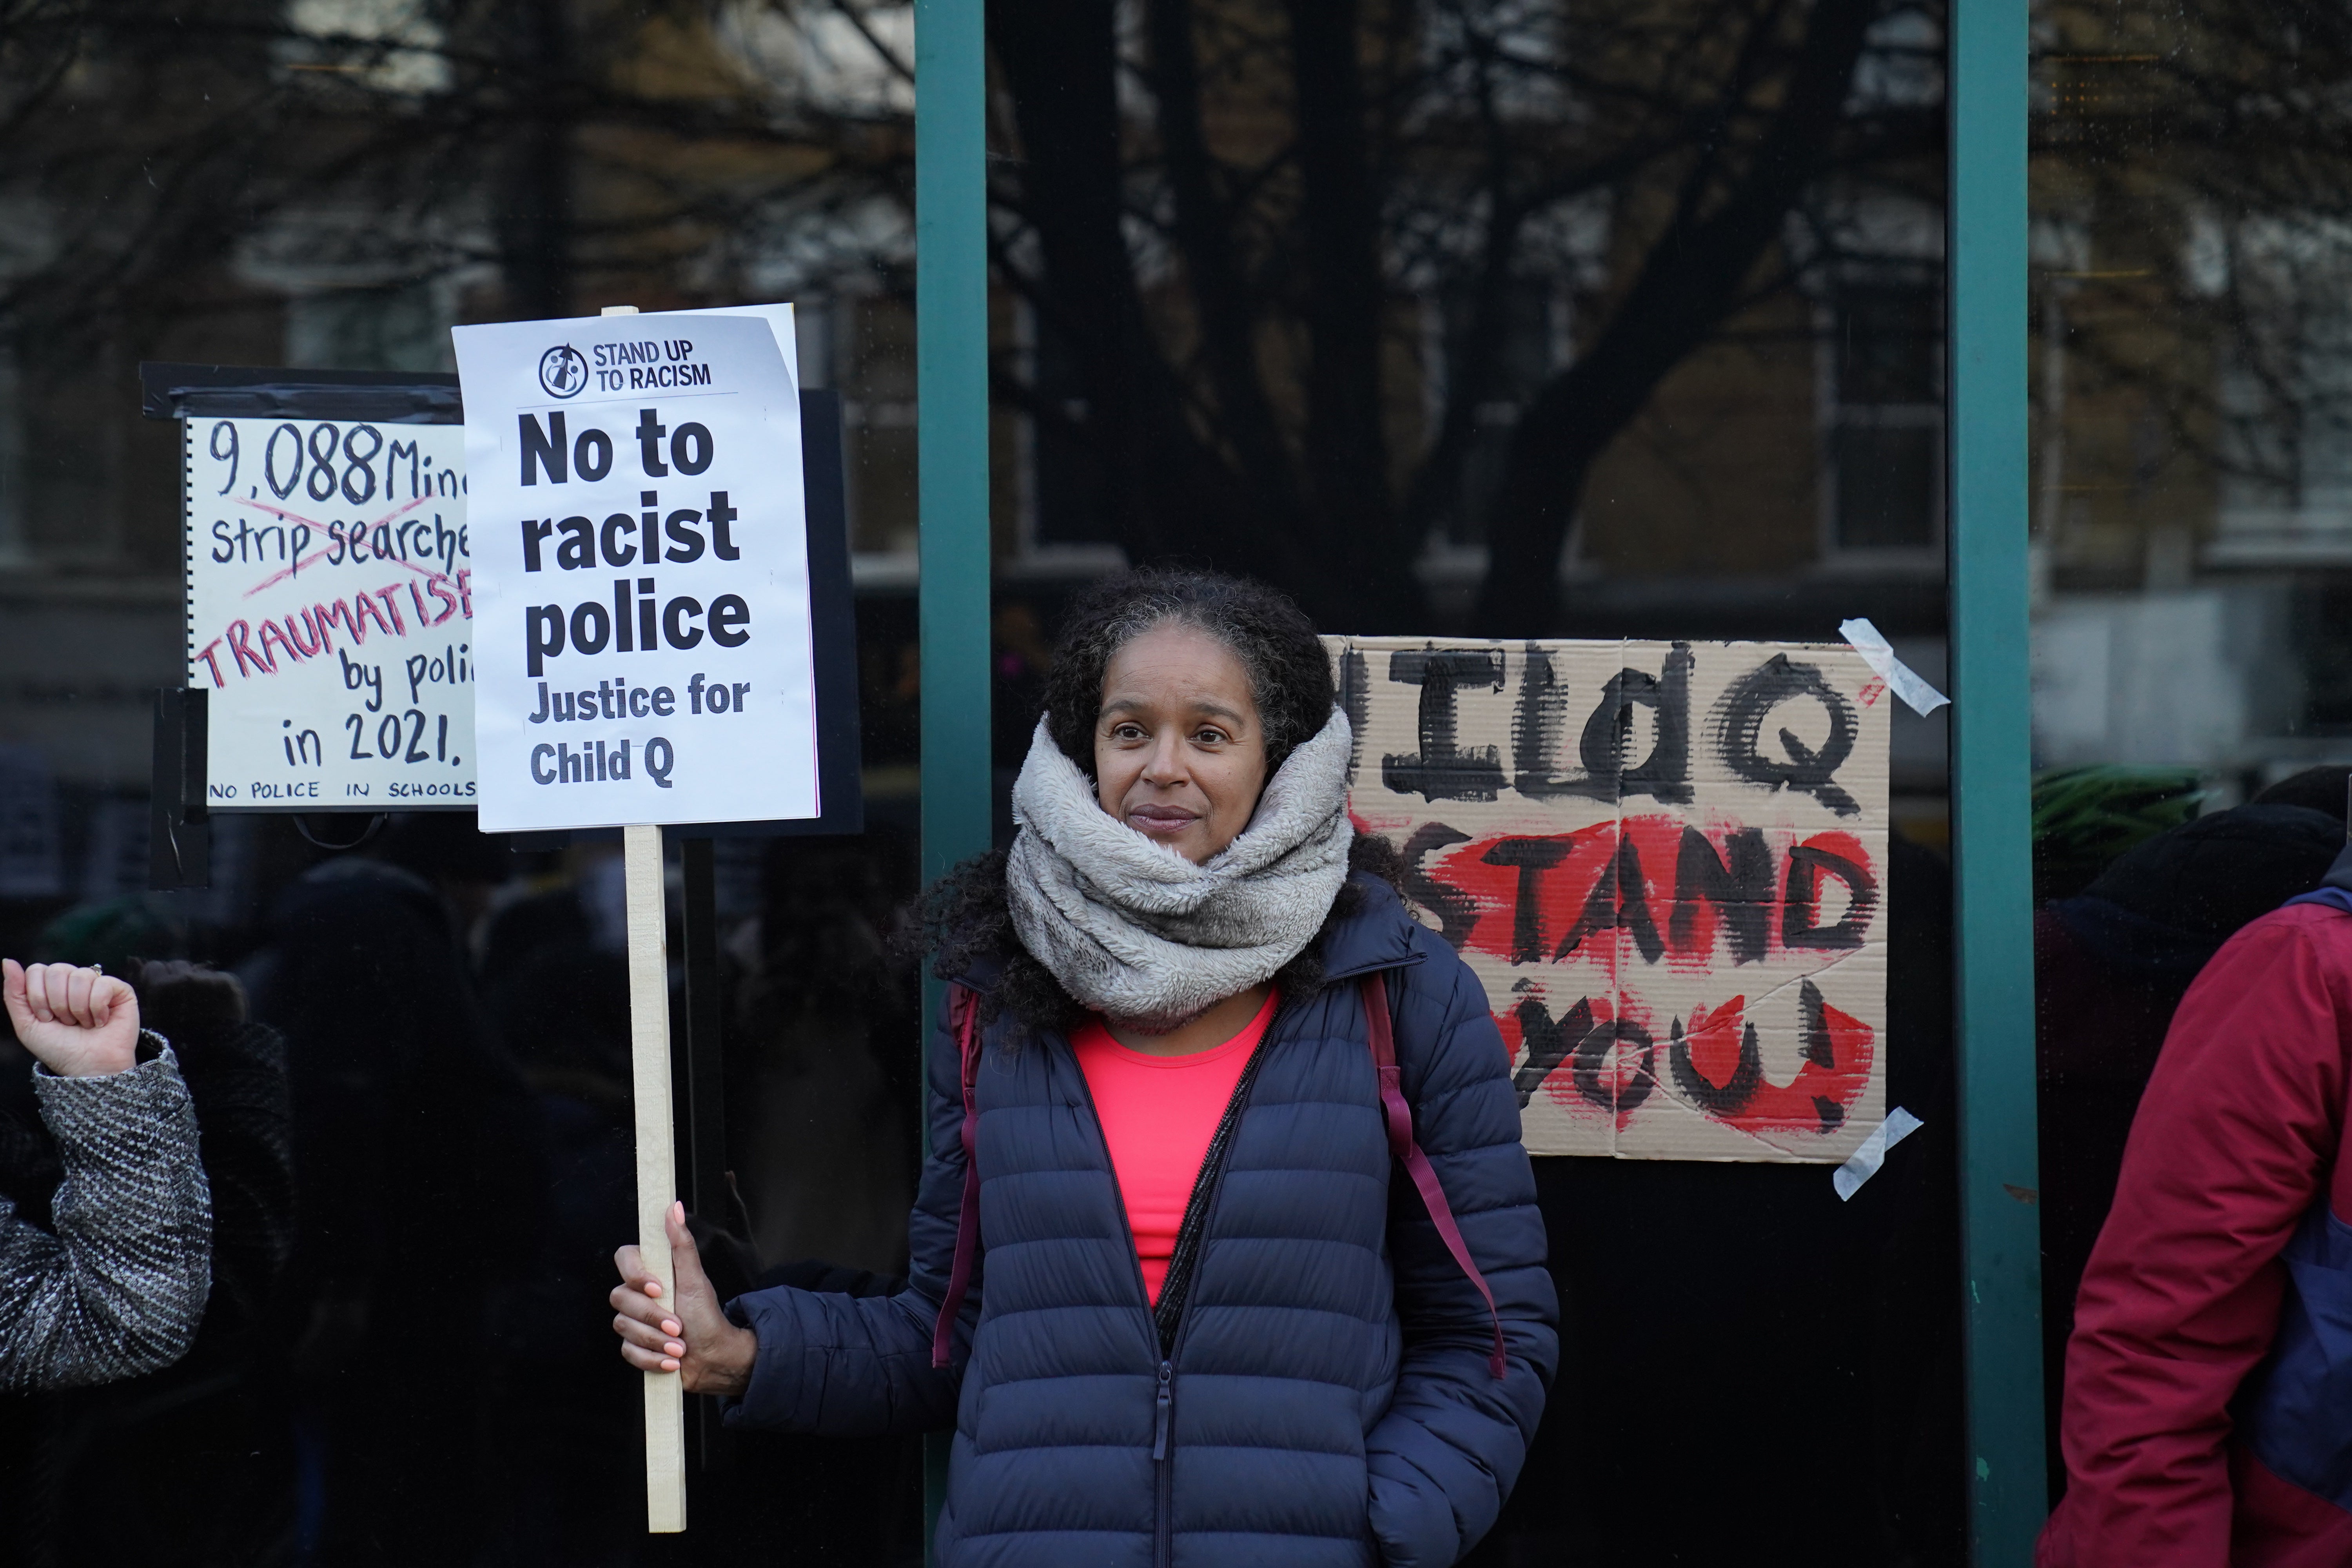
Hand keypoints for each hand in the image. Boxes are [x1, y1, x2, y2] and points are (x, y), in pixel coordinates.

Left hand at [3, 960, 139, 1077]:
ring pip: (80, 976)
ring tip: (84, 1023)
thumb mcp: (27, 1025)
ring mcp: (98, 984)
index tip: (47, 1018)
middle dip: (57, 1002)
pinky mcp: (120, 990)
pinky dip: (97, 1008)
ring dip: (78, 1008)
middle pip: (57, 970)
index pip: (37, 970)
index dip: (38, 996)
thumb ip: (14, 994)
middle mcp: (74, 982)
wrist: (87, 1066)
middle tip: (67, 1022)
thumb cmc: (59, 1049)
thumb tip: (8, 962)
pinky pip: (102, 984)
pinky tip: (101, 1021)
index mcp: (51, 987)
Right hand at [134, 959, 246, 1048]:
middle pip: (177, 965)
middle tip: (184, 993)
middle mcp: (183, 978)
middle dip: (178, 976)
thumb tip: (147, 980)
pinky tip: (217, 1000)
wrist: (217, 1053)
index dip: (158, 976)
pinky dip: (216, 985)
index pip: (155, 967)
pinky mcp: (227, 981)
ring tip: (202, 998)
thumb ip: (151, 997)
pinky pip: (218, 977)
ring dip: (197, 979)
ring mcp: (207, 978)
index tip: (164, 984)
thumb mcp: (156, 1020)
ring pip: (197, 970)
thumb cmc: (182, 1041)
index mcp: (161, 987)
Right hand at [612, 1201, 756, 1395]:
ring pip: (623, 1326)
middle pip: (620, 1298)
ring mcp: (634, 1321)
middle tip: (679, 1326)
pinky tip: (671, 1360)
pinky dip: (652, 1358)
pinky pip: (628, 1351)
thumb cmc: (706, 1315)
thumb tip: (673, 1207)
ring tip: (680, 1346)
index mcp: (652, 1272)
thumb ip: (682, 1244)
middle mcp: (638, 1294)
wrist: (713, 1355)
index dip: (635, 1274)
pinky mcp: (633, 1346)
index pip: (623, 1258)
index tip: (658, 1288)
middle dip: (653, 1316)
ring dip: (656, 1340)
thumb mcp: (695, 1279)